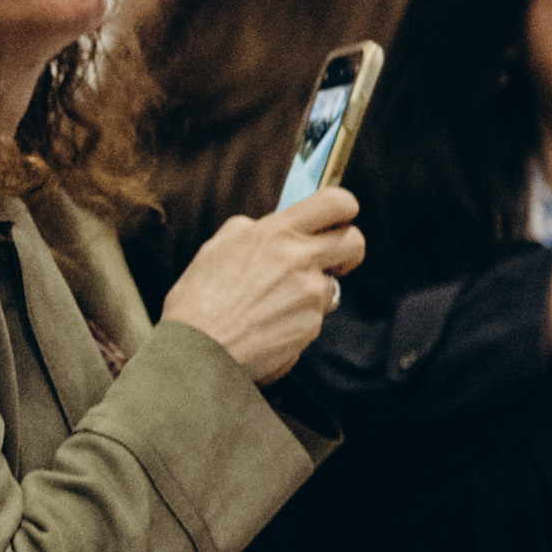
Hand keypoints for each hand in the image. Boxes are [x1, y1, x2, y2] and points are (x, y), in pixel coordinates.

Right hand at [166, 189, 363, 381]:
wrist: (197, 349)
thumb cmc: (198, 299)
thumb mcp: (218, 246)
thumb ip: (251, 230)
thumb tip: (268, 226)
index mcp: (276, 233)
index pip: (336, 202)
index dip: (345, 209)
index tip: (337, 222)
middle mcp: (300, 259)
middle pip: (355, 242)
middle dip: (348, 251)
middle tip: (330, 261)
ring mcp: (310, 294)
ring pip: (332, 286)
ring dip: (313, 292)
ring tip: (273, 303)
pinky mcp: (312, 325)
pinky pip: (316, 317)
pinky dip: (298, 320)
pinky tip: (269, 325)